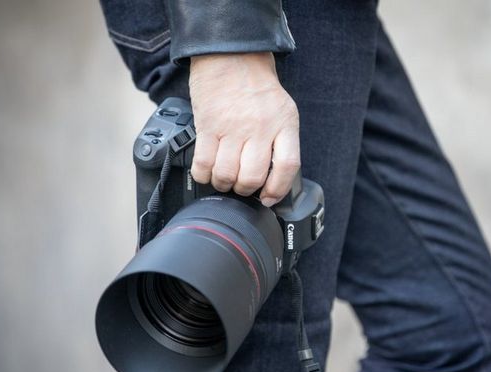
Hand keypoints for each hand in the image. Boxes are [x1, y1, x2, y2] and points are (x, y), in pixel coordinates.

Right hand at [188, 52, 299, 206]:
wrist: (231, 54)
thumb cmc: (257, 84)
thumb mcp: (282, 110)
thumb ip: (281, 139)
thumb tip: (273, 176)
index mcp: (284, 124)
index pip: (287, 167)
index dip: (277, 190)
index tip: (269, 198)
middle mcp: (260, 127)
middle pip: (252, 177)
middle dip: (245, 190)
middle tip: (242, 187)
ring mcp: (232, 128)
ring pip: (226, 175)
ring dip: (223, 184)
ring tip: (224, 179)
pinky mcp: (207, 126)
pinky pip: (203, 164)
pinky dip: (203, 175)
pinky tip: (206, 172)